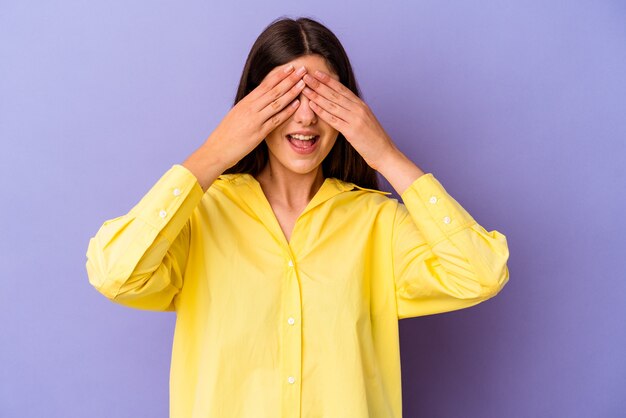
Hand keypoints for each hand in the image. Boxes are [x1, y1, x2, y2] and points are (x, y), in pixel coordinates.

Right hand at [183, 64, 306, 189]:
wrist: (217, 149)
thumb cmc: (226, 134)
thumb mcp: (237, 115)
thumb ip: (249, 107)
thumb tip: (258, 100)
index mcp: (245, 102)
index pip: (265, 84)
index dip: (279, 75)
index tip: (290, 67)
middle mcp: (250, 108)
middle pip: (273, 90)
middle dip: (289, 79)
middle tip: (302, 69)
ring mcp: (255, 120)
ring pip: (276, 102)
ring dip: (291, 92)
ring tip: (303, 83)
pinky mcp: (258, 133)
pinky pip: (275, 120)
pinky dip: (287, 112)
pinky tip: (297, 105)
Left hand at [301, 70, 398, 170]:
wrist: (385, 152)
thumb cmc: (374, 139)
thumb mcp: (365, 120)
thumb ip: (354, 111)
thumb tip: (341, 106)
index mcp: (361, 105)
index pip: (342, 89)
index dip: (328, 80)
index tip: (317, 72)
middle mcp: (358, 109)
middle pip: (335, 94)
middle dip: (319, 84)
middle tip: (306, 75)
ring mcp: (355, 119)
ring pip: (332, 104)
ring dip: (317, 95)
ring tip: (305, 88)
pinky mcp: (351, 131)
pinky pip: (333, 119)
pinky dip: (321, 111)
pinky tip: (311, 105)